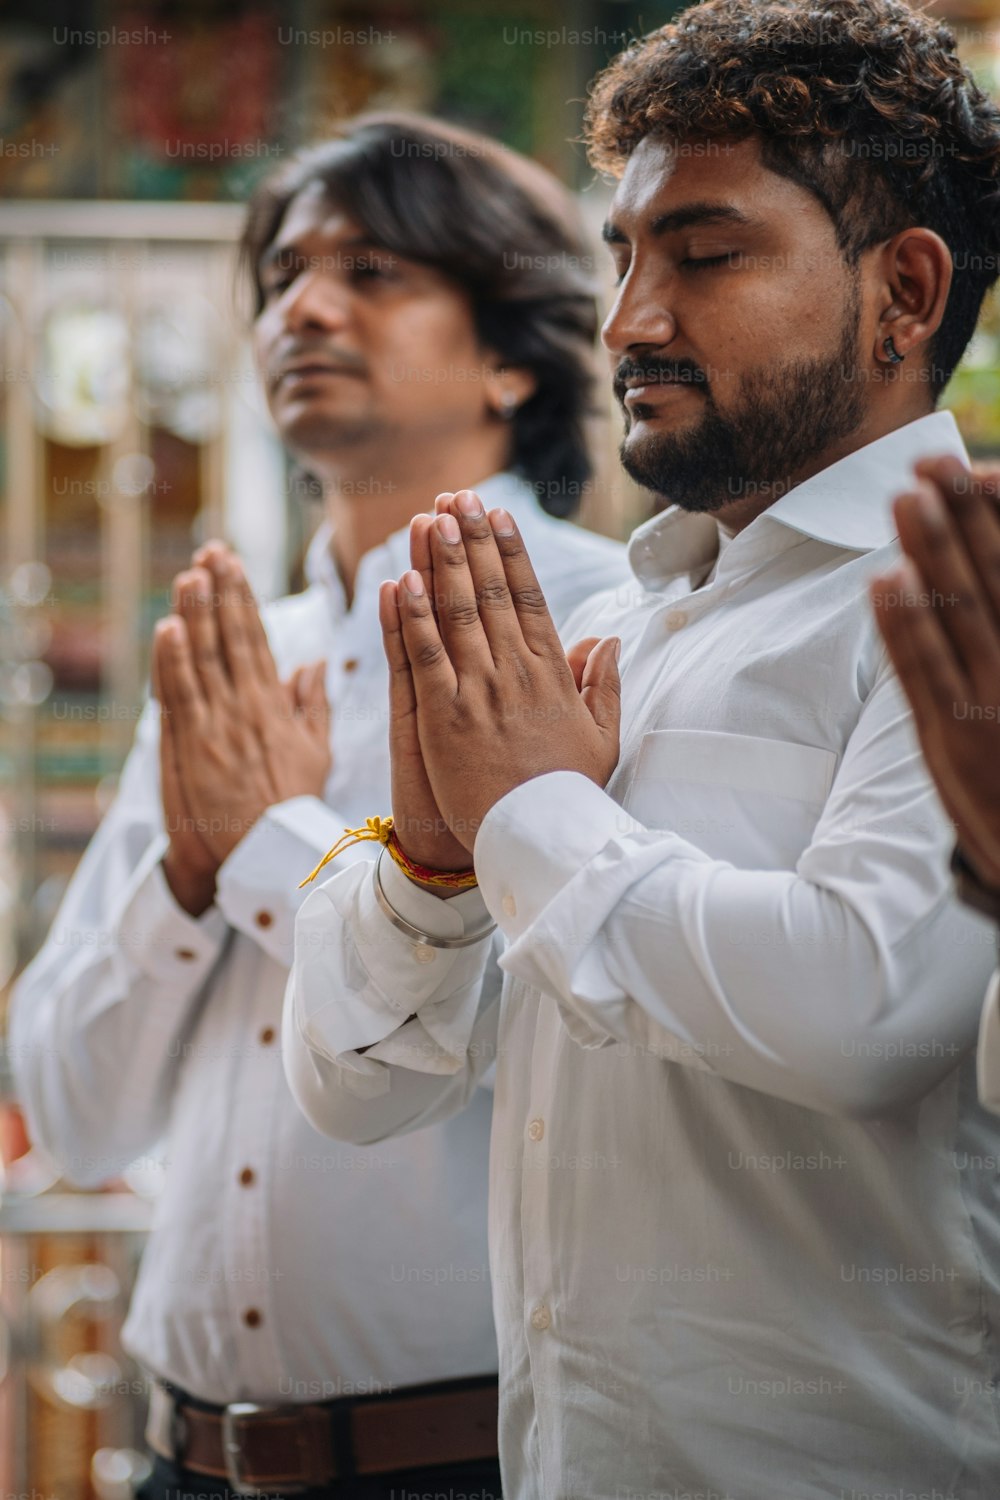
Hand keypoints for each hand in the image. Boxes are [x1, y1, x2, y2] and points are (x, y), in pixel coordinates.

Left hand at [153, 546, 330, 869]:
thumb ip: (312, 705)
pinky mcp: (190, 747)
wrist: (262, 854)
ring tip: (188, 576)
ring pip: (201, 659)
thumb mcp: (316, 753)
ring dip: (193, 615)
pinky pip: (178, 695)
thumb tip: (313, 665)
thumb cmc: (289, 805)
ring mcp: (215, 726)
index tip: (232, 565)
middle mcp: (245, 708)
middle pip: (227, 639)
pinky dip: (171, 661)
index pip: (255, 639)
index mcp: (274, 706)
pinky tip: (167, 629)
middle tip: (209, 553)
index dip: (241, 599)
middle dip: (218, 593)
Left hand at [391, 488, 620, 852]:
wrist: (541, 840)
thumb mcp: (602, 738)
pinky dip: (414, 617)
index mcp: (551, 674)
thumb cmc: (570, 795)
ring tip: (431, 518)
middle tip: (458, 497)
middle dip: (473, 540)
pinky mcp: (445, 717)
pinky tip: (403, 580)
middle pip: (491, 593)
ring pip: (457, 613)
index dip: (512, 553)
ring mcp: (479, 692)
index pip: (529, 598)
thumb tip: (610, 641)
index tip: (500, 517)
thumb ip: (604, 686)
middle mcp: (515, 673)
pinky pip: (426, 656)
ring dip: (443, 562)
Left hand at [870, 453, 999, 887]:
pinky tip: (883, 583)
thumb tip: (969, 576)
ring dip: (931, 554)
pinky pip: (924, 676)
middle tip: (933, 461)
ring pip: (958, 616)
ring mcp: (990, 705)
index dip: (998, 521)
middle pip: (990, 580)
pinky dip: (904, 629)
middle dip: (962, 518)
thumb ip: (994, 628)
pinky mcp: (952, 742)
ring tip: (905, 500)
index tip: (980, 470)